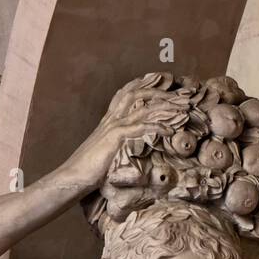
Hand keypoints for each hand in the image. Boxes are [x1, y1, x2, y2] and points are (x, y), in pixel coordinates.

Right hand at [73, 75, 190, 187]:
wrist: (73, 176)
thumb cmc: (89, 168)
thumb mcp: (105, 151)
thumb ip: (116, 143)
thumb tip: (128, 146)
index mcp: (109, 119)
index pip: (127, 92)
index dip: (145, 84)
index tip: (163, 81)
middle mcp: (112, 118)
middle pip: (138, 93)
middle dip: (162, 92)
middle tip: (183, 95)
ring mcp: (113, 125)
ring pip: (143, 107)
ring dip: (166, 106)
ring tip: (185, 108)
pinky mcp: (116, 136)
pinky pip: (141, 127)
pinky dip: (158, 126)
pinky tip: (171, 130)